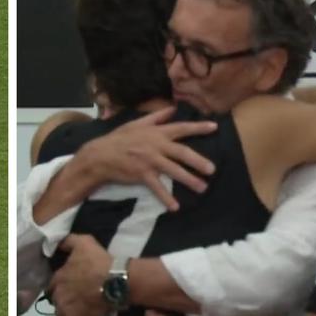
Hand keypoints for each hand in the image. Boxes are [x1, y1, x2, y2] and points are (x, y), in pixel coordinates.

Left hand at [49, 234, 111, 315]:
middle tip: (75, 294)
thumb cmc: (98, 262)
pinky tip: (86, 310)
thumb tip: (58, 244)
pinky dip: (78, 313)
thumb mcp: (83, 242)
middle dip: (64, 296)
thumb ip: (68, 242)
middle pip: (57, 299)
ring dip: (68, 308)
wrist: (117, 281)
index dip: (60, 283)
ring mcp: (69, 310)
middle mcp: (59, 296)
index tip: (68, 282)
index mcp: (58, 279)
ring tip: (80, 304)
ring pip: (63, 311)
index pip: (51, 285)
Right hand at [77, 107, 215, 210]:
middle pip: (182, 153)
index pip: (180, 128)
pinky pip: (157, 187)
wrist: (101, 155)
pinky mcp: (142, 174)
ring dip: (189, 180)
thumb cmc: (119, 138)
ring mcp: (150, 161)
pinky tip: (175, 207)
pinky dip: (166, 197)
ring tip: (202, 188)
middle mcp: (156, 146)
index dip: (198, 127)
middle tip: (212, 170)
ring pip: (174, 171)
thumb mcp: (137, 123)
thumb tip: (173, 108)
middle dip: (198, 161)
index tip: (214, 127)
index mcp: (156, 132)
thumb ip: (157, 116)